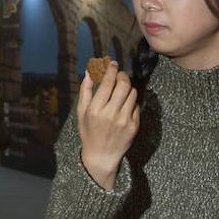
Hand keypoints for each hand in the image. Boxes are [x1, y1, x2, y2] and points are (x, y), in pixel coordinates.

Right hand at [77, 62, 138, 190]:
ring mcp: (124, 120)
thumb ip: (85, 90)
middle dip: (122, 75)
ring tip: (122, 90)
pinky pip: (136, 105)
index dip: (111, 69)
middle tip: (120, 74)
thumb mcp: (82, 111)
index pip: (108, 82)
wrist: (102, 155)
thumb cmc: (89, 131)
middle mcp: (111, 114)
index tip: (112, 63)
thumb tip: (90, 70)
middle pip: (124, 85)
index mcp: (95, 109)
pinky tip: (124, 105)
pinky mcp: (134, 125)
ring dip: (128, 87)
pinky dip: (131, 101)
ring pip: (132, 93)